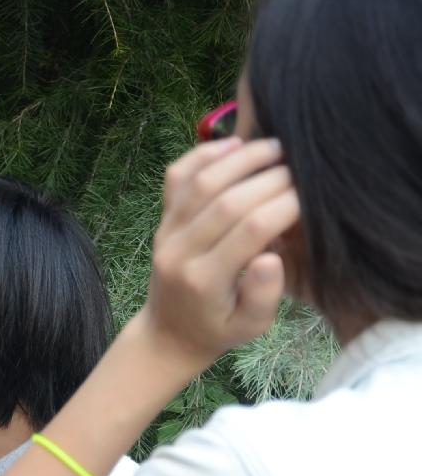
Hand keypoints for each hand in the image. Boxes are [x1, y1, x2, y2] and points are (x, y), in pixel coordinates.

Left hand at [136, 136, 298, 372]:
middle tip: (303, 167)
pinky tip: (234, 142)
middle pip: (227, 201)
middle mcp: (179, 251)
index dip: (286, 205)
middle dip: (270, 178)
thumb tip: (271, 257)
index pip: (251, 229)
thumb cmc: (219, 328)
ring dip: (241, 159)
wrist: (168, 333)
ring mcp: (166, 232)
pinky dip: (202, 155)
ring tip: (277, 147)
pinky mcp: (161, 219)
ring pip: (201, 182)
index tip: (312, 194)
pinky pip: (176, 178)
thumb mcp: (250, 326)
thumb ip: (263, 295)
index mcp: (204, 279)